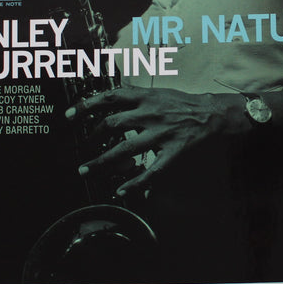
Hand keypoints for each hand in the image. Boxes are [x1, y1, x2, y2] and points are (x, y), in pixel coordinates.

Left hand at [64, 86, 244, 197]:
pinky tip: (121, 190)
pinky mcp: (173, 152)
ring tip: (86, 170)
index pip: (109, 97)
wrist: (213, 113)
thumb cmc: (183, 103)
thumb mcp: (157, 93)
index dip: (86, 105)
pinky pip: (151, 171)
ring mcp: (161, 134)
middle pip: (111, 125)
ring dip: (102, 161)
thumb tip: (109, 99)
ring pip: (125, 150)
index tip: (69, 115)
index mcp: (145, 97)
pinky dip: (134, 183)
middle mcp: (150, 114)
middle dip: (91, 138)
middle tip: (81, 148)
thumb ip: (134, 97)